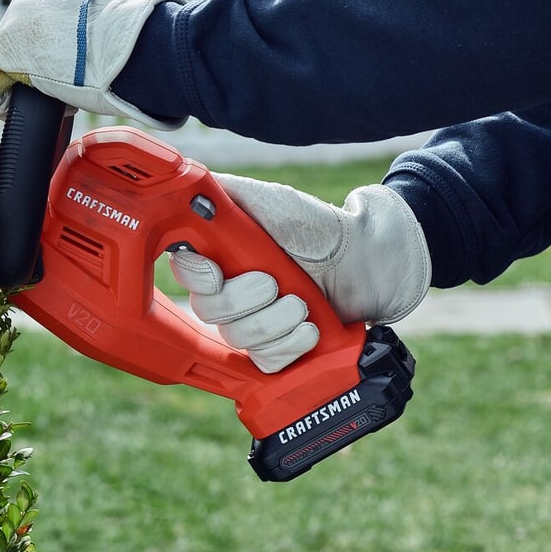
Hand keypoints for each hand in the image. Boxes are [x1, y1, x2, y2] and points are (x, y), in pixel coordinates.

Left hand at [0, 0, 183, 126]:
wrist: (121, 46)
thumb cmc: (122, 43)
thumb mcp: (96, 30)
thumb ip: (78, 36)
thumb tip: (78, 57)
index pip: (33, 28)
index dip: (43, 56)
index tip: (62, 74)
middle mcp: (25, 1)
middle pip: (14, 44)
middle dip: (30, 71)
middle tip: (55, 91)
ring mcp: (9, 24)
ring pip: (0, 63)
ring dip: (19, 87)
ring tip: (44, 101)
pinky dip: (0, 102)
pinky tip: (17, 111)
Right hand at [169, 174, 431, 372]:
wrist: (369, 260)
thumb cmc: (317, 226)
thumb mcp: (268, 200)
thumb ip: (222, 194)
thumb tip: (181, 190)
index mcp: (220, 255)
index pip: (185, 274)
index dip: (196, 278)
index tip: (217, 273)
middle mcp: (229, 290)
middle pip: (208, 311)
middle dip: (245, 300)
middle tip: (275, 283)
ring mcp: (253, 322)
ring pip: (238, 338)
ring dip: (274, 322)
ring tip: (303, 305)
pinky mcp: (278, 347)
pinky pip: (265, 361)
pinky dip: (289, 347)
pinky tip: (309, 331)